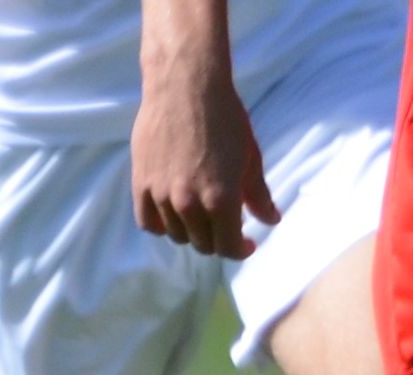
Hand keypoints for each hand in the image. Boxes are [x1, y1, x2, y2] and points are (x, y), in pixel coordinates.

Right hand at [130, 50, 277, 256]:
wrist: (184, 85)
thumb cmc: (225, 119)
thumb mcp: (250, 159)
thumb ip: (259, 195)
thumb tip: (271, 220)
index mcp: (222, 201)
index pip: (228, 248)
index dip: (240, 250)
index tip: (247, 243)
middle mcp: (189, 203)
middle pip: (203, 245)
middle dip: (218, 240)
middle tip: (225, 226)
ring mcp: (161, 194)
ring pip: (177, 235)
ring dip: (192, 232)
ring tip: (202, 215)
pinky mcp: (141, 181)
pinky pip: (147, 221)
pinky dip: (162, 224)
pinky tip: (174, 215)